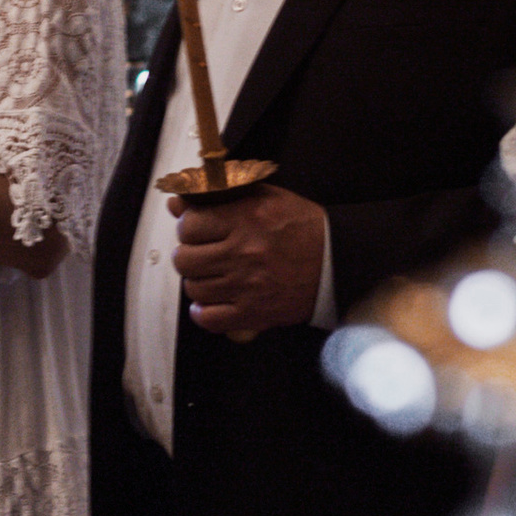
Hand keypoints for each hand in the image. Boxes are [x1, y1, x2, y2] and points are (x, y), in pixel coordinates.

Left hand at [171, 181, 328, 341]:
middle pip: (185, 259)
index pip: (189, 225)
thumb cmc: (303, 228)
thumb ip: (220, 196)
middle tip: (202, 253)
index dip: (188, 227)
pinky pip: (209, 319)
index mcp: (247, 219)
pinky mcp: (255, 313)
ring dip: (198, 282)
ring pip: (194, 289)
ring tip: (212, 275)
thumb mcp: (266, 198)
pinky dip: (204, 312)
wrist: (338, 262)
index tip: (196, 229)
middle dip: (189, 254)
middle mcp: (244, 253)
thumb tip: (177, 203)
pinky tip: (213, 301)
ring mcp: (248, 286)